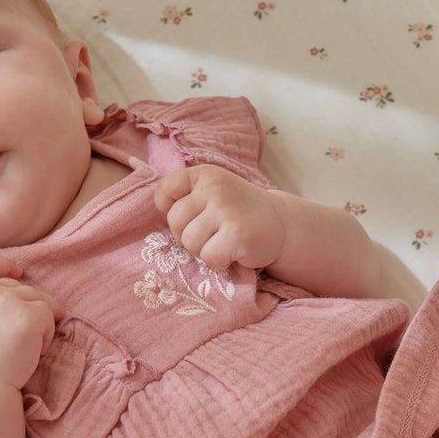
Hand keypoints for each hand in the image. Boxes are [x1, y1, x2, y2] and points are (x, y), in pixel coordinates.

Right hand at [0, 254, 62, 389]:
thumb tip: (12, 287)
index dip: (5, 266)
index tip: (19, 272)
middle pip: (22, 288)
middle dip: (29, 309)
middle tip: (18, 340)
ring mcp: (9, 300)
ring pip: (40, 301)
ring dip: (40, 323)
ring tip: (23, 347)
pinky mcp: (30, 315)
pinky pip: (52, 316)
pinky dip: (48, 335)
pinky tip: (32, 351)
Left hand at [152, 164, 284, 271]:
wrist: (281, 226)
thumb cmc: (238, 213)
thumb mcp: (212, 193)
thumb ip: (185, 197)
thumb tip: (157, 213)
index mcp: (205, 174)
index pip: (165, 191)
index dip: (170, 210)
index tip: (191, 217)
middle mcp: (214, 187)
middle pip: (174, 222)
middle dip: (188, 235)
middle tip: (212, 234)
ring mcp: (226, 210)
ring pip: (189, 242)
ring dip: (204, 250)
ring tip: (224, 242)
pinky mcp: (237, 234)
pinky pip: (209, 257)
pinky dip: (219, 262)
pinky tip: (234, 252)